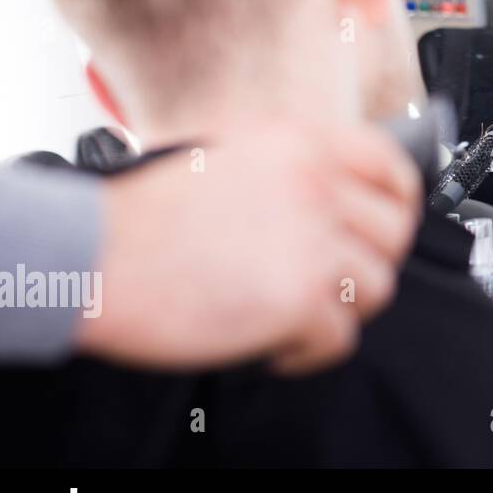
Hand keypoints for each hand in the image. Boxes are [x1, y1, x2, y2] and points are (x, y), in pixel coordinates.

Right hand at [79, 122, 420, 374]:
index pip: (391, 165)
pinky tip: (277, 341)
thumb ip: (295, 170)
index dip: (401, 199)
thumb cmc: (146, 216)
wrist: (91, 254)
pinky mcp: (299, 298)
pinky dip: (311, 349)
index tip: (392, 220)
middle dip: (368, 261)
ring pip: (376, 286)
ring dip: (339, 307)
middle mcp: (316, 184)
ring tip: (294, 310)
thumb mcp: (231, 156)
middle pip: (393, 232)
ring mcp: (312, 241)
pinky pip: (340, 337)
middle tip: (334, 277)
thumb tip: (345, 200)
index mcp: (302, 143)